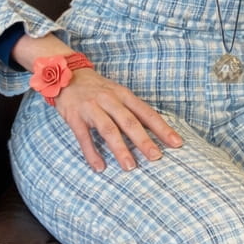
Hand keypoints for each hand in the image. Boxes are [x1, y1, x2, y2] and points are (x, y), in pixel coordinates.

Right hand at [54, 69, 183, 172]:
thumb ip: (133, 110)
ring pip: (108, 130)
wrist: (66, 75)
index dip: (162, 128)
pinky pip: (84, 138)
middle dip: (144, 141)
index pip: (147, 113)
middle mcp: (109, 100)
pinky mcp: (74, 117)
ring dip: (120, 149)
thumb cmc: (97, 89)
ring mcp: (91, 108)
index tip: (177, 143)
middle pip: (129, 122)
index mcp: (124, 95)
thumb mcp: (118, 93)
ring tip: (130, 167)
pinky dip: (92, 153)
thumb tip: (155, 131)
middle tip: (156, 157)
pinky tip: (100, 167)